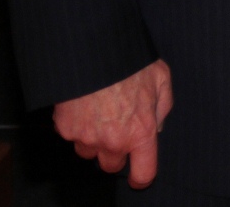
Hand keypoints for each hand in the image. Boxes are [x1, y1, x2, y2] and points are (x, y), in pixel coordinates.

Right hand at [53, 59, 172, 187]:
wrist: (95, 52)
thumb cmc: (130, 64)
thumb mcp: (161, 79)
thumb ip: (162, 107)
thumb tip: (156, 127)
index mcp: (140, 131)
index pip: (143, 171)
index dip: (141, 177)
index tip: (138, 176)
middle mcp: (113, 141)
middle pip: (111, 165)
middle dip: (115, 152)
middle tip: (118, 129)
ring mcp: (87, 137)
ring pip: (89, 152)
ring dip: (94, 140)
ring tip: (100, 112)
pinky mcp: (66, 129)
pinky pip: (73, 136)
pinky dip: (78, 125)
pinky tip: (85, 105)